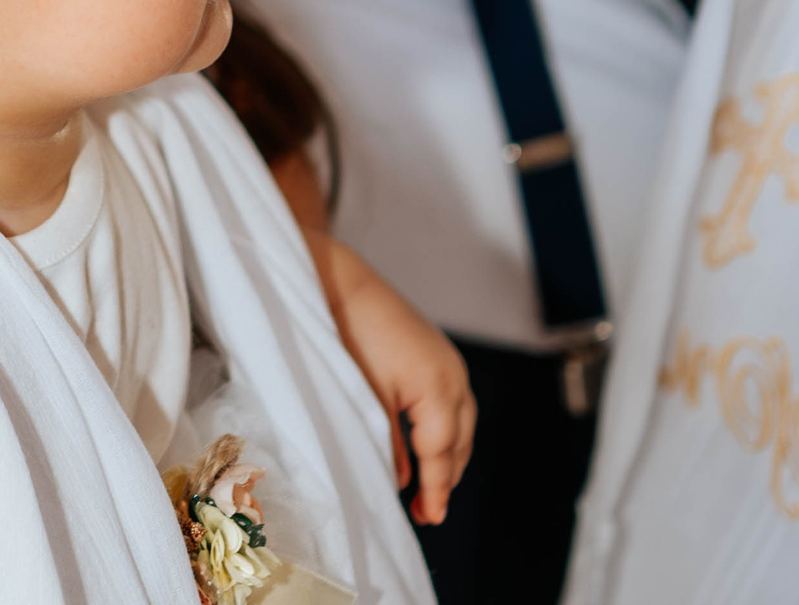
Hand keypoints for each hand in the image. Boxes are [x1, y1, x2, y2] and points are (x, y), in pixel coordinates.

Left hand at [307, 230, 473, 524]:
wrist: (337, 280)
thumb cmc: (346, 336)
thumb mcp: (365, 399)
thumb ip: (387, 444)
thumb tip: (402, 482)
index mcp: (438, 389)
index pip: (442, 453)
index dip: (436, 489)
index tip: (432, 518)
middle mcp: (454, 376)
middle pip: (460, 442)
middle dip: (445, 477)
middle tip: (428, 511)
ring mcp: (450, 362)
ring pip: (461, 424)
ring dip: (448, 455)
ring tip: (428, 485)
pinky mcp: (438, 353)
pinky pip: (452, 403)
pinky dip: (443, 429)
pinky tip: (425, 443)